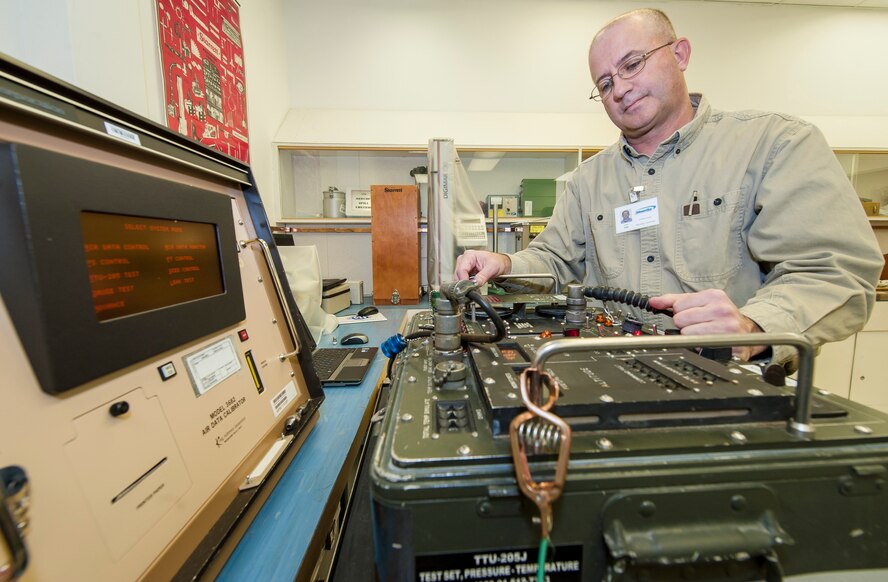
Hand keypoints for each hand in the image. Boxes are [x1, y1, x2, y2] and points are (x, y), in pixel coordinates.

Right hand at [454, 250, 510, 284]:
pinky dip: (465, 284)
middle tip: (471, 289)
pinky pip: (461, 280)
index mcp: (469, 255)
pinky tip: (471, 286)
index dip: (463, 280)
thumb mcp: (492, 268)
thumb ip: (483, 276)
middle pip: (457, 274)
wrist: (501, 264)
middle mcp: (464, 260)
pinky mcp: (466, 272)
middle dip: (463, 283)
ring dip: (464, 284)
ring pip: (458, 278)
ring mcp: (464, 266)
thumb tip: (475, 283)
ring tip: (472, 287)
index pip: (461, 269)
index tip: (468, 287)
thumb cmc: (497, 262)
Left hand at [648, 289, 765, 359]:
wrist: (745, 333)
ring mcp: (727, 328)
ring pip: (687, 334)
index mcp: (714, 296)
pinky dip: (700, 348)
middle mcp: (722, 310)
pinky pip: (699, 349)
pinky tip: (708, 344)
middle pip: (680, 320)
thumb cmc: (719, 317)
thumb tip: (653, 301)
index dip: (681, 313)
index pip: (678, 306)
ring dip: (691, 338)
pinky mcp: (729, 346)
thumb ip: (674, 300)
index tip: (691, 315)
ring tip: (704, 334)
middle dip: (685, 325)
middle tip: (698, 326)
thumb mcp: (700, 302)